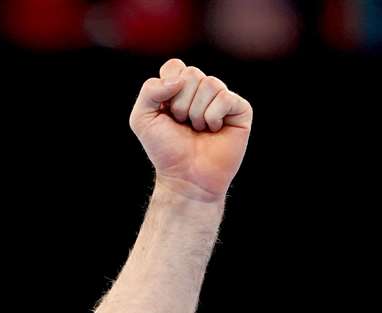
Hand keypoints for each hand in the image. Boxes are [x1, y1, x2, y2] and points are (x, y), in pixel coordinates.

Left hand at [131, 58, 252, 202]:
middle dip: (180, 104)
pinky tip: (214, 130)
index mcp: (180, 87)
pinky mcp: (240, 109)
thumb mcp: (142, 119)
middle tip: (182, 124)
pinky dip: (213, 117)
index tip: (166, 112)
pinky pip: (225, 97)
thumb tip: (179, 78)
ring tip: (198, 130)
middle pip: (191, 73)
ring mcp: (222, 98)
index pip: (174, 66)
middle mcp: (202, 89)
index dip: (166, 89)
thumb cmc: (165, 150)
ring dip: (196, 114)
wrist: (185, 177)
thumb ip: (149, 91)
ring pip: (209, 84)